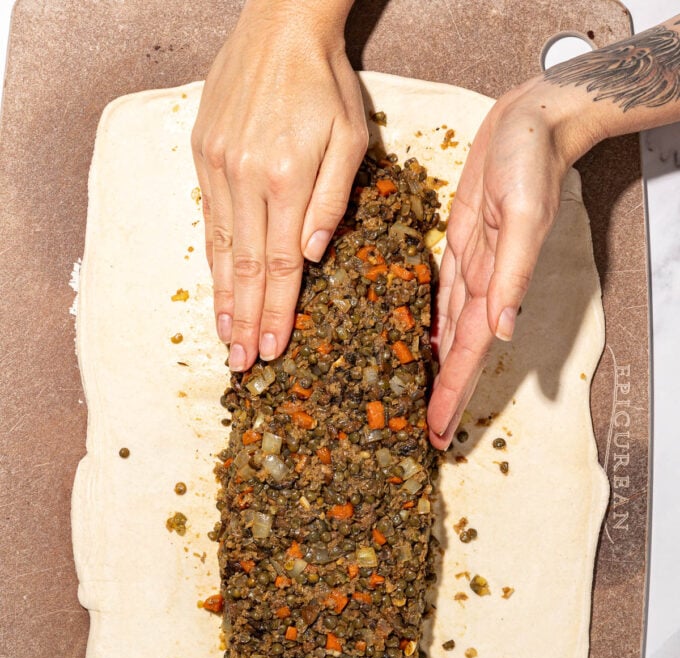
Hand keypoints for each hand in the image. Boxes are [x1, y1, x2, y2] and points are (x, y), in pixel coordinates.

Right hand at [191, 0, 364, 371]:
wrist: (280, 27)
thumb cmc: (326, 83)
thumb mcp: (350, 138)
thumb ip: (331, 199)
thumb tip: (312, 254)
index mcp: (287, 179)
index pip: (282, 264)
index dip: (278, 312)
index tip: (273, 349)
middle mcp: (246, 178)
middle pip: (247, 267)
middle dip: (247, 320)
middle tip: (242, 362)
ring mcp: (219, 167)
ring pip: (222, 248)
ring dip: (224, 298)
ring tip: (225, 337)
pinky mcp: (203, 154)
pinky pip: (209, 218)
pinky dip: (213, 258)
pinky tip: (215, 286)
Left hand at [426, 78, 592, 449]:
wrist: (533, 121)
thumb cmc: (533, 162)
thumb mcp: (525, 216)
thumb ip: (514, 274)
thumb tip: (503, 328)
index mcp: (497, 285)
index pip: (470, 353)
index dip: (454, 393)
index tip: (438, 430)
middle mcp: (483, 285)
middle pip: (457, 352)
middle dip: (443, 393)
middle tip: (423, 432)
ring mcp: (470, 266)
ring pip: (448, 329)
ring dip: (435, 365)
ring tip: (416, 396)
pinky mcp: (459, 244)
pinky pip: (440, 294)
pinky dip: (431, 322)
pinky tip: (420, 338)